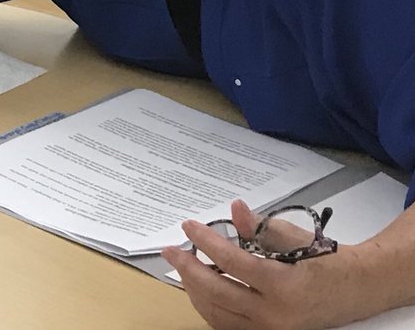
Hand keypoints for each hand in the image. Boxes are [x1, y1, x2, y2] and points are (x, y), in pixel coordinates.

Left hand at [161, 200, 363, 329]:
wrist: (355, 290)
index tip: (189, 226)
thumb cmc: (325, 260)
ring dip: (194, 290)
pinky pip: (228, 325)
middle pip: (217, 293)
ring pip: (217, 314)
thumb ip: (260, 227)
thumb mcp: (294, 238)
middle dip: (188, 269)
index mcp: (285, 286)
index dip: (206, 241)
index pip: (232, 262)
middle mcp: (276, 315)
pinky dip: (209, 306)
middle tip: (171, 250)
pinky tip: (200, 287)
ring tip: (183, 266)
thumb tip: (234, 209)